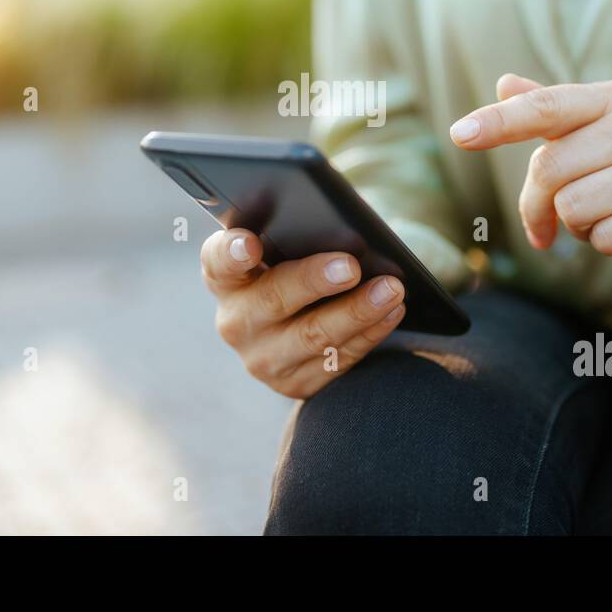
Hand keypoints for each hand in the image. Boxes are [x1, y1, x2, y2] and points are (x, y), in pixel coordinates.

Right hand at [200, 228, 405, 397]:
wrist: (292, 326)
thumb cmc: (290, 268)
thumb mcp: (280, 249)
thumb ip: (292, 234)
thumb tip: (340, 228)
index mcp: (225, 277)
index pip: (220, 261)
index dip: (232, 252)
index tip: (251, 243)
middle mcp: (236, 321)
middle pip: (273, 299)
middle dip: (314, 281)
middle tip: (351, 266)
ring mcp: (262, 358)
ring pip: (313, 336)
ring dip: (357, 312)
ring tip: (391, 289)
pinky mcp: (294, 383)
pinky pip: (338, 359)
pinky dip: (370, 333)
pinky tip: (392, 312)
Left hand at [449, 74, 611, 280]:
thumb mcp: (601, 129)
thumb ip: (552, 109)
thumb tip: (504, 84)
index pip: (546, 107)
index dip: (500, 121)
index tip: (460, 134)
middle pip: (549, 170)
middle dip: (538, 205)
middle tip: (547, 222)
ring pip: (573, 209)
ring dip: (577, 226)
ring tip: (605, 215)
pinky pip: (604, 239)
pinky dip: (606, 243)